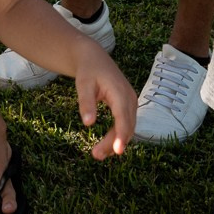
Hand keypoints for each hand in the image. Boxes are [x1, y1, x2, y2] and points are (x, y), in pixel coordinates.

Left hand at [70, 45, 134, 159]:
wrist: (94, 58)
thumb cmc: (88, 70)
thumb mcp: (83, 84)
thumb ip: (86, 103)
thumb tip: (88, 124)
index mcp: (120, 92)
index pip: (123, 118)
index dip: (121, 136)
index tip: (117, 151)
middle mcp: (130, 98)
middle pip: (126, 126)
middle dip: (113, 143)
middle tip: (96, 155)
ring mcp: (130, 102)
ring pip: (127, 128)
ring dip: (115, 142)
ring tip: (97, 153)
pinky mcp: (127, 106)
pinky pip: (125, 124)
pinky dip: (117, 136)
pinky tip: (105, 145)